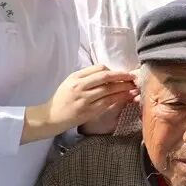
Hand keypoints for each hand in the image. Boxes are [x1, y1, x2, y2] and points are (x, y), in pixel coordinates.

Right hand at [22, 65, 136, 143]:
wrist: (51, 117)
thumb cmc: (62, 99)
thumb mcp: (70, 83)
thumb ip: (86, 77)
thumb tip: (107, 73)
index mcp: (76, 77)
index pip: (98, 68)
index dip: (114, 70)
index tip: (123, 73)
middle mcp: (79, 86)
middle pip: (105, 77)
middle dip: (122, 76)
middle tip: (134, 77)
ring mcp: (84, 99)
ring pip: (108, 90)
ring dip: (123, 88)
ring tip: (134, 88)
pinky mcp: (87, 111)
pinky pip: (106, 103)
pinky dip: (118, 99)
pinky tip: (127, 98)